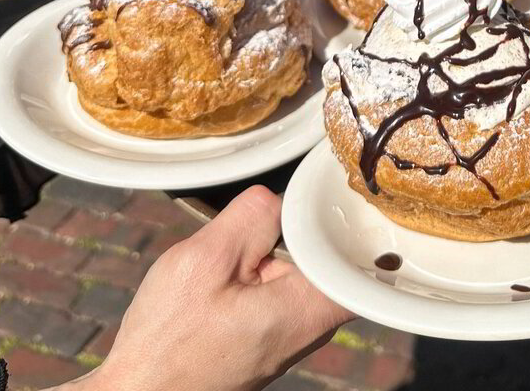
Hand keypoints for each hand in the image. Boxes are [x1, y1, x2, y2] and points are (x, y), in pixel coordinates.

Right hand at [62, 186, 350, 390]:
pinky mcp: (276, 333)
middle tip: (254, 228)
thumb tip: (281, 196)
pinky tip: (227, 275)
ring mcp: (296, 331)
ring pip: (302, 265)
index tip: (324, 188)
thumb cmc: (168, 341)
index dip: (346, 211)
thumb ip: (251, 217)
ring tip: (234, 254)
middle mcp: (314, 324)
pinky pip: (282, 284)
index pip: (361, 250)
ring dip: (272, 247)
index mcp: (310, 307)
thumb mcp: (204, 261)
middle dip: (295, 226)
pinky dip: (259, 269)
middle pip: (328, 250)